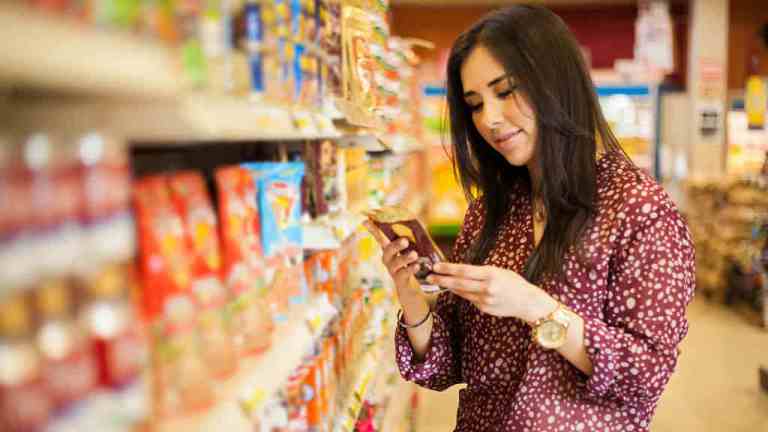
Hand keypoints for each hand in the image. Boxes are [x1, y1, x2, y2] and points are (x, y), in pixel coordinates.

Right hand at [362, 221, 421, 297]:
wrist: (414, 290)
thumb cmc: (414, 265)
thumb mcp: (415, 251)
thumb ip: (413, 239)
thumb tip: (416, 221)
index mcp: (391, 250)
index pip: (380, 237)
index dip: (373, 230)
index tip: (365, 221)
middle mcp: (389, 259)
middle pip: (387, 250)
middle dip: (395, 245)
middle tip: (405, 241)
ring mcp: (393, 270)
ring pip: (395, 263)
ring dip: (405, 257)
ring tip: (415, 254)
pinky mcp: (400, 281)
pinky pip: (403, 274)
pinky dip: (410, 269)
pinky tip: (417, 266)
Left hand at [427, 263, 556, 321]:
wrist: (527, 302)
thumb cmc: (513, 282)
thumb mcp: (499, 271)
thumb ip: (481, 272)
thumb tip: (460, 271)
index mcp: (491, 274)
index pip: (464, 271)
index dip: (448, 268)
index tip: (436, 266)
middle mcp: (487, 288)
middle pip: (459, 283)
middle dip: (442, 280)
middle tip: (429, 277)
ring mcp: (485, 300)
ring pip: (462, 292)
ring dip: (449, 287)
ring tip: (438, 281)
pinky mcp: (484, 309)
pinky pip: (470, 300)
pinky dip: (464, 294)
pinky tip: (460, 289)